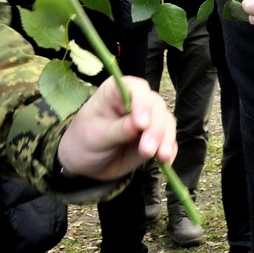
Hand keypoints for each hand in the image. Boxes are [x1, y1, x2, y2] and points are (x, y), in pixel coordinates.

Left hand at [57, 76, 176, 180]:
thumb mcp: (95, 136)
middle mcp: (138, 100)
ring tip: (161, 157)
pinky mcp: (157, 135)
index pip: (136, 89)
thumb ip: (118, 130)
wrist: (85, 163)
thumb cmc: (83, 141)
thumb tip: (139, 125)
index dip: (142, 103)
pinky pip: (169, 139)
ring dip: (166, 139)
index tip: (141, 124)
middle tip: (147, 149)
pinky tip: (166, 160)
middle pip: (156, 106)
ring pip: (167, 122)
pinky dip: (170, 149)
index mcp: (117, 92)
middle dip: (156, 128)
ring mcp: (150, 118)